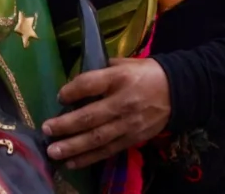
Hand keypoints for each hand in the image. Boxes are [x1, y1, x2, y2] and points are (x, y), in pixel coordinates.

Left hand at [42, 58, 170, 169]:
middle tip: (47, 129)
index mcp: (119, 77)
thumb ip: (102, 70)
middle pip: (90, 116)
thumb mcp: (125, 62)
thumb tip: (79, 81)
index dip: (72, 91)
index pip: (91, 84)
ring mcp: (127, 124)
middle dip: (66, 125)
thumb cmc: (146, 73)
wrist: (177, 91)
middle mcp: (122, 102)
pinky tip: (72, 162)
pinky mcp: (132, 139)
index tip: (59, 96)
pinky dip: (89, 158)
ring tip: (54, 152)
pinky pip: (107, 150)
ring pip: (96, 138)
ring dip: (73, 146)